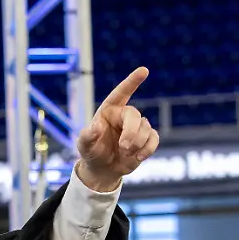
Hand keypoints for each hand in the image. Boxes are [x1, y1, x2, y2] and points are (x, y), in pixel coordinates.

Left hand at [76, 67, 159, 191]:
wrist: (102, 169)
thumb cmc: (91, 152)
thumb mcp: (84, 145)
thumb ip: (88, 135)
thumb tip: (96, 125)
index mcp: (108, 111)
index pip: (121, 93)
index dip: (132, 82)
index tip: (144, 70)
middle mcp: (123, 115)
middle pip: (134, 115)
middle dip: (131, 132)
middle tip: (124, 147)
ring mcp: (137, 126)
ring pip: (146, 128)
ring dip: (137, 143)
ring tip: (126, 154)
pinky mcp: (146, 139)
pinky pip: (154, 139)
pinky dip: (148, 149)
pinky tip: (138, 157)